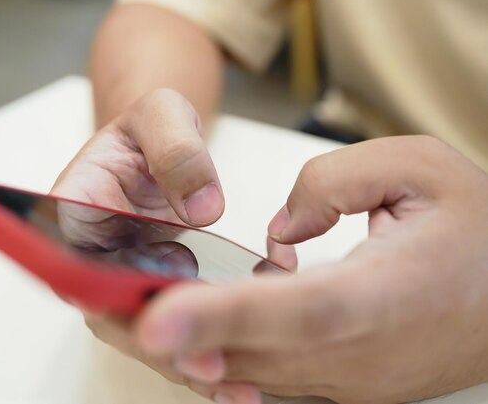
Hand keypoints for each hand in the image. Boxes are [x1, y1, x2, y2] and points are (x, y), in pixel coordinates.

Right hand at [51, 88, 296, 397]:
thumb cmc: (150, 128)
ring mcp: (127, 279)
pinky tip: (246, 371)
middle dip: (161, 346)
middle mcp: (94, 257)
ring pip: (148, 333)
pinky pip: (178, 326)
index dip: (108, 299)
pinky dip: (209, 349)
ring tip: (238, 385)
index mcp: (75, 211)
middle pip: (113, 314)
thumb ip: (177, 150)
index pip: (72, 264)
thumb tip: (203, 209)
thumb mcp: (161, 114)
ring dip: (189, 362)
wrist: (161, 148)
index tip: (154, 319)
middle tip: (211, 367)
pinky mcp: (160, 291)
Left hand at [131, 136, 487, 403]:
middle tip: (99, 303)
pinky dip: (220, 354)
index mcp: (386, 294)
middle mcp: (362, 355)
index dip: (222, 318)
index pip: (296, 312)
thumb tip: (277, 229)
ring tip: (125, 310)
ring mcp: (350, 383)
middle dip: (169, 334)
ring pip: (249, 374)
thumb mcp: (419, 168)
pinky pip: (265, 376)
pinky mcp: (342, 387)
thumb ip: (333, 182)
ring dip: (185, 348)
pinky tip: (189, 326)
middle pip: (250, 354)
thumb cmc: (476, 230)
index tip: (154, 318)